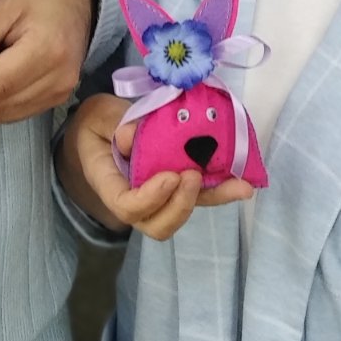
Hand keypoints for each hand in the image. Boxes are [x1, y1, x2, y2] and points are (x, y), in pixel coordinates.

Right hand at [57, 93, 254, 239]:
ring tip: (239, 186)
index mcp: (108, 183)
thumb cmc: (97, 123)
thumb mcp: (98, 115)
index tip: (170, 176)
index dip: (150, 199)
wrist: (102, 128)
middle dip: (181, 206)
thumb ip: (113, 123)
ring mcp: (158, 196)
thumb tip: (132, 135)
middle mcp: (134, 199)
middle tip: (194, 175)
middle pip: (157, 224)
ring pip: (183, 213)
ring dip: (212, 201)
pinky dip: (222, 190)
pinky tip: (244, 182)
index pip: (127, 206)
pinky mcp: (178, 186)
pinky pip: (199, 195)